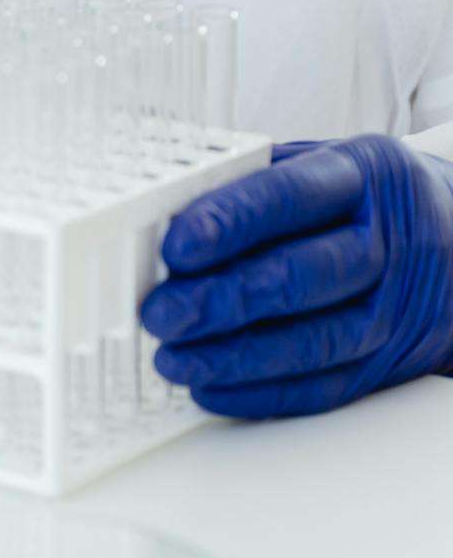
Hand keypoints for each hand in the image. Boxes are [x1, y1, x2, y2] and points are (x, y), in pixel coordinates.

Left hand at [142, 135, 452, 417]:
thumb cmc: (360, 196)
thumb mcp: (321, 163)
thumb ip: (251, 181)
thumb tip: (162, 210)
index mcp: (362, 176)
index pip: (290, 197)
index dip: (230, 223)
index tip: (177, 247)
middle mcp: (388, 241)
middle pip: (302, 276)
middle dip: (222, 300)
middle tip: (161, 313)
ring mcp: (396, 306)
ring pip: (314, 341)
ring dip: (235, 357)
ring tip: (174, 359)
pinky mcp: (393, 359)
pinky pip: (327, 385)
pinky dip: (263, 393)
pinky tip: (211, 387)